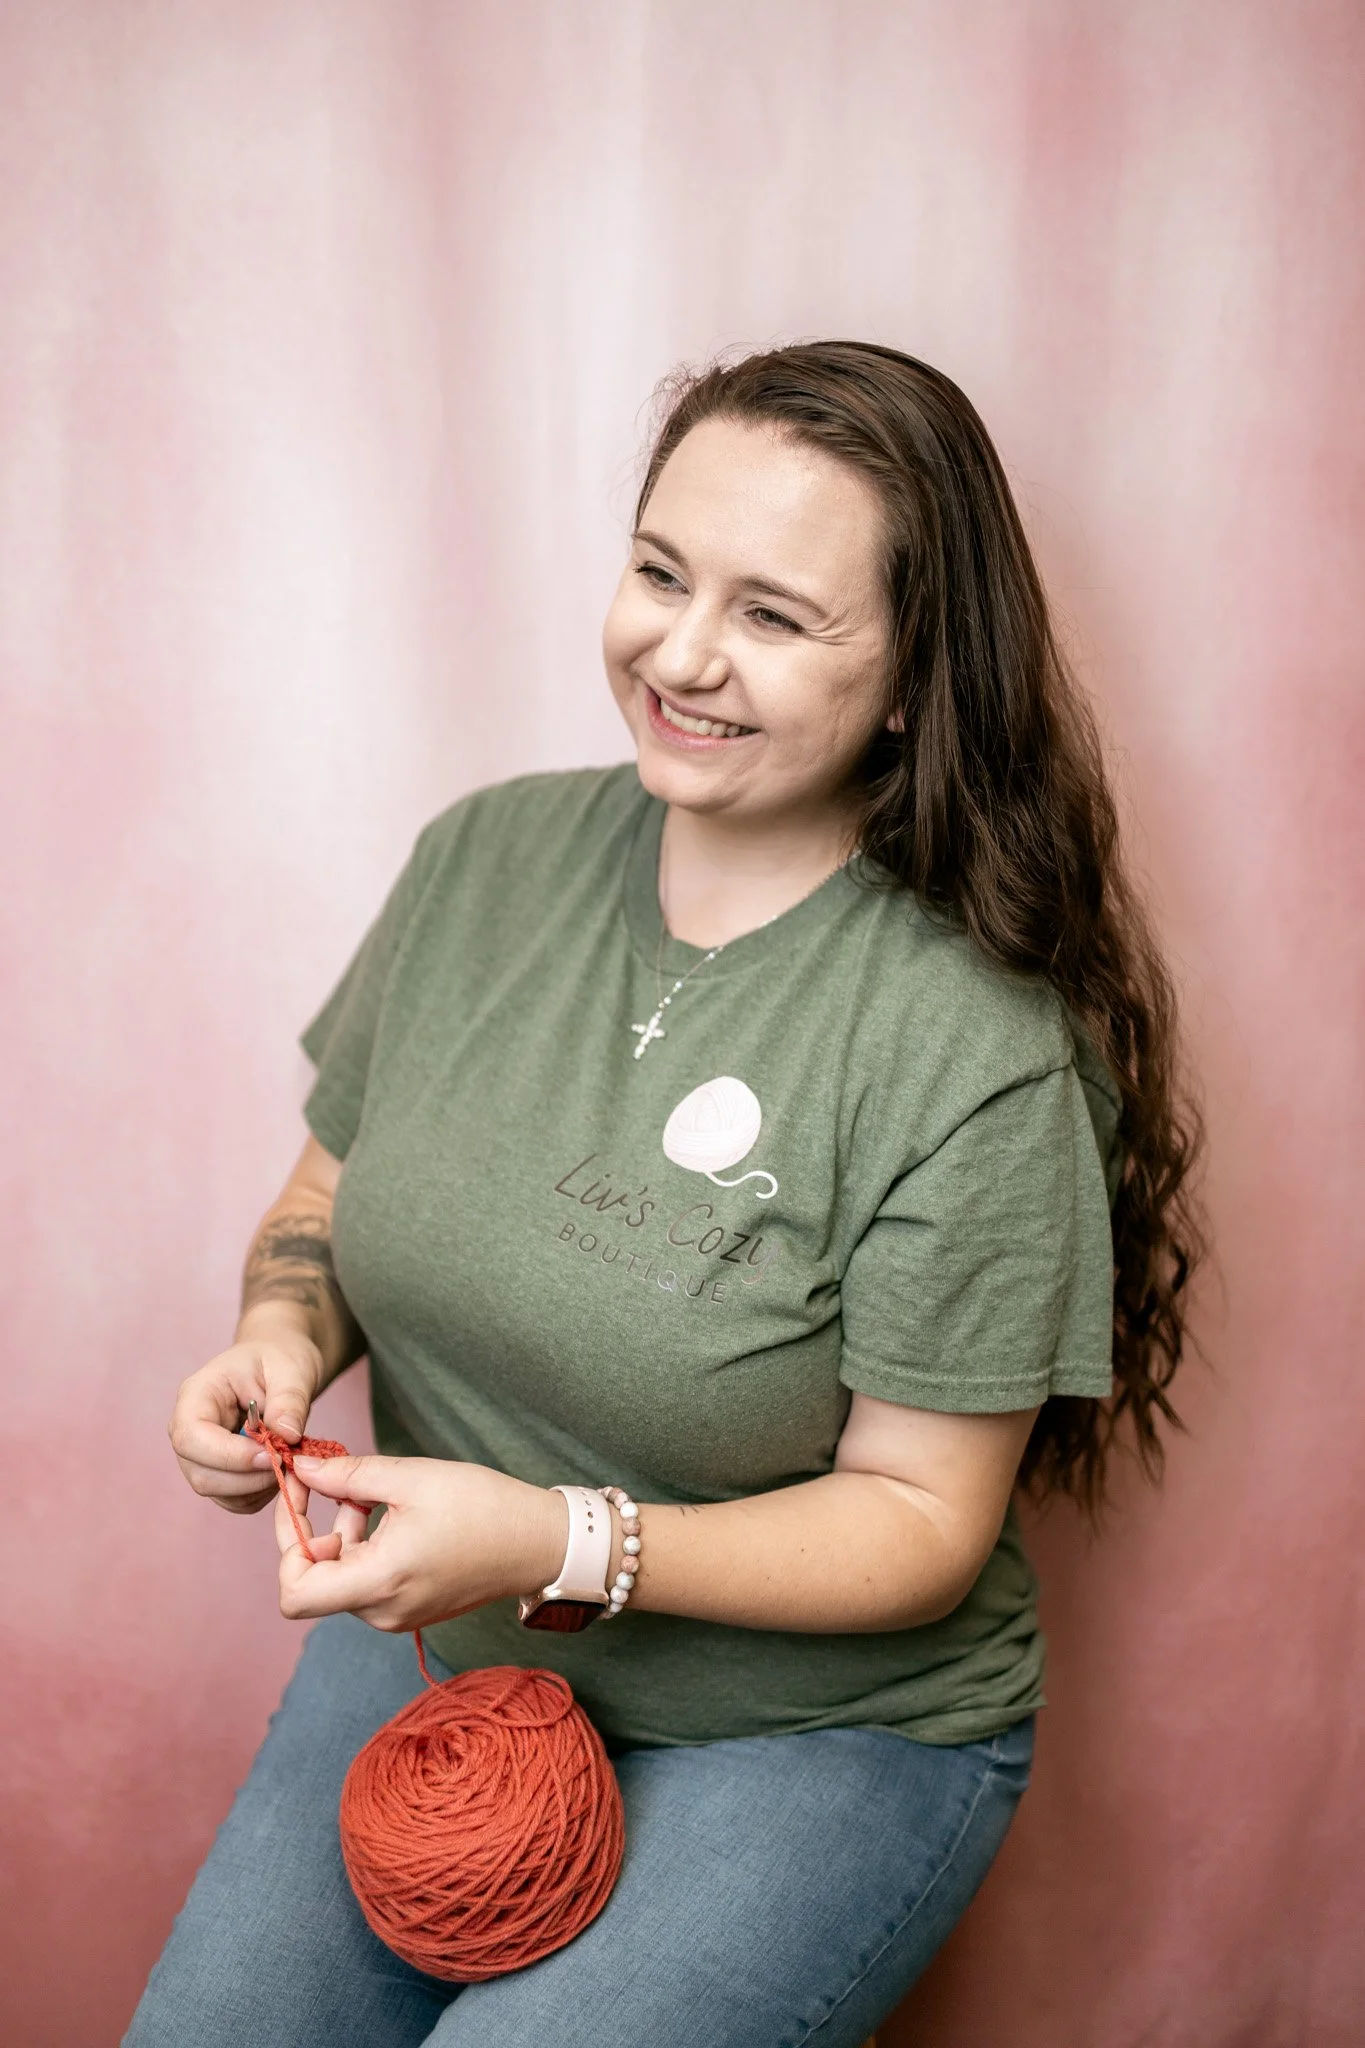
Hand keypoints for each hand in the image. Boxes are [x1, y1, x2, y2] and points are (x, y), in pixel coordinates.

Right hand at [168, 1320, 323, 1513]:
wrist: (279, 1365)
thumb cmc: (279, 1359)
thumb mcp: (292, 1369)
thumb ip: (290, 1400)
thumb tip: (286, 1435)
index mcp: (197, 1395)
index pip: (191, 1437)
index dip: (228, 1455)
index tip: (270, 1454)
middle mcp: (188, 1429)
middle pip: (200, 1473)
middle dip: (248, 1477)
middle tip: (287, 1460)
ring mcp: (200, 1455)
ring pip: (216, 1492)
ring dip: (257, 1487)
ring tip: (287, 1459)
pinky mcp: (218, 1474)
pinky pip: (234, 1501)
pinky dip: (261, 1494)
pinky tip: (279, 1468)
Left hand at [272, 1454, 568, 1632]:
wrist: (540, 1542)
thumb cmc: (484, 1508)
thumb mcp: (411, 1477)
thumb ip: (348, 1475)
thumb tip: (301, 1470)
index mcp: (380, 1581)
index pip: (294, 1593)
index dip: (286, 1545)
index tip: (299, 1502)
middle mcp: (382, 1610)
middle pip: (315, 1581)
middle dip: (315, 1530)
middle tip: (333, 1483)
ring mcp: (397, 1615)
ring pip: (340, 1579)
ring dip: (342, 1535)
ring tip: (373, 1494)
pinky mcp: (410, 1608)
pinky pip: (366, 1582)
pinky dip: (364, 1547)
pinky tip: (391, 1514)